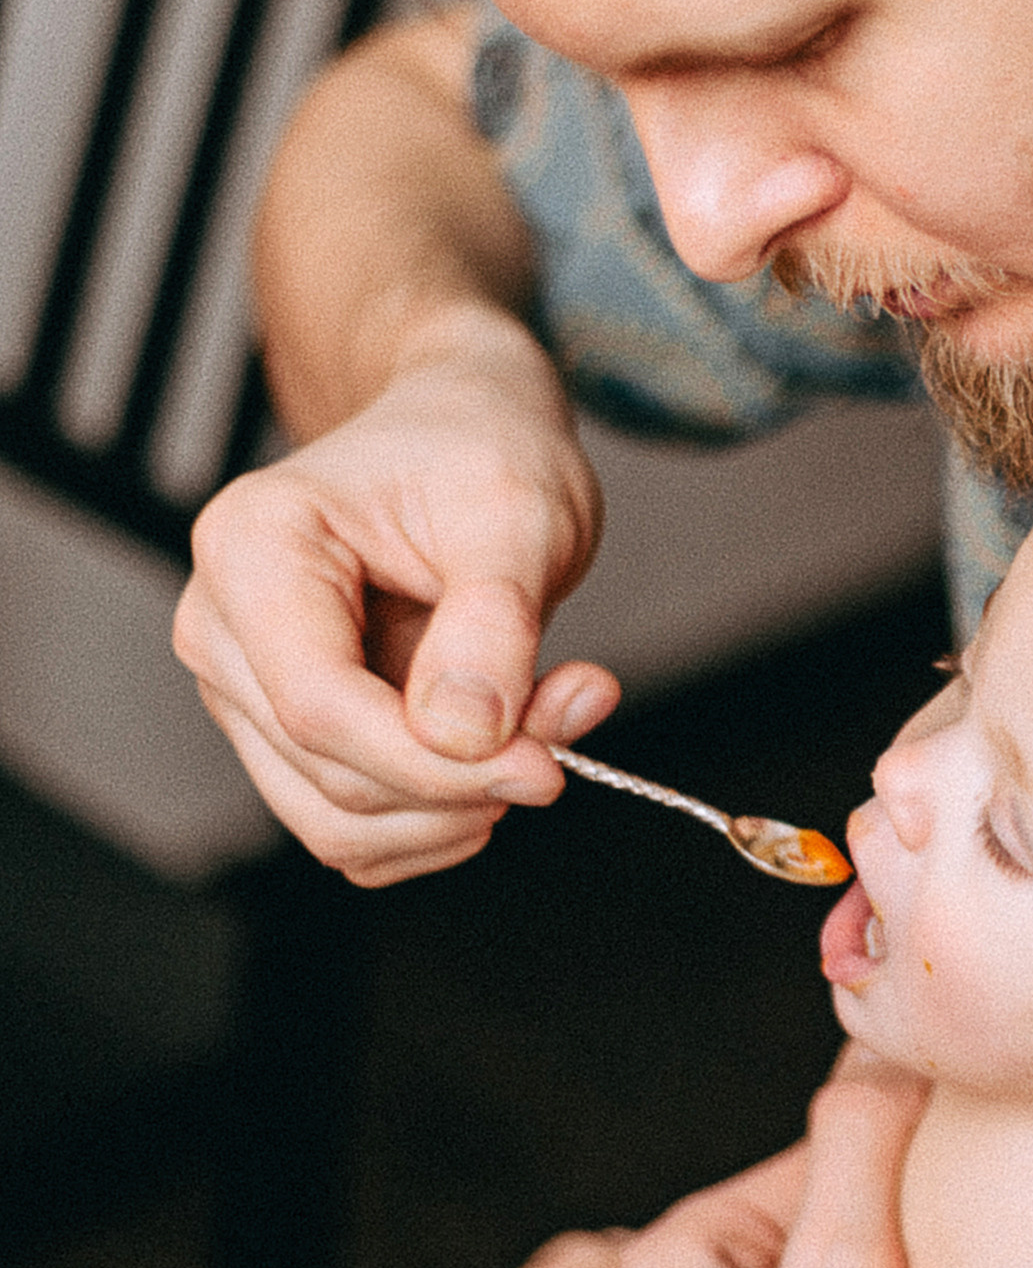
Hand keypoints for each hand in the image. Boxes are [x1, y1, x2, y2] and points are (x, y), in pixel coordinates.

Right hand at [173, 321, 618, 882]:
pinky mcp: (290, 738)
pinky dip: (442, 817)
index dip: (435, 762)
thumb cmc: (477, 449)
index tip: (546, 763)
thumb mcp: (517, 509)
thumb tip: (466, 735)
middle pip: (331, 776)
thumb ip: (492, 621)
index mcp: (251, 549)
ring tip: (546, 720)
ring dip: (460, 808)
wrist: (465, 437)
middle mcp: (225, 629)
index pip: (319, 707)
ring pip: (340, 823)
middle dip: (466, 779)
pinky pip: (358, 830)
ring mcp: (249, 691)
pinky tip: (500, 749)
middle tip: (572, 715)